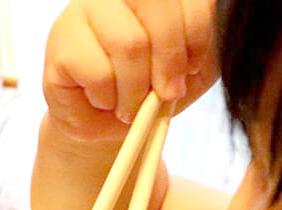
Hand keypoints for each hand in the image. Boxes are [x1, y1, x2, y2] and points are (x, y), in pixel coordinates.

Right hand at [44, 0, 218, 140]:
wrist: (111, 125)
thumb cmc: (157, 88)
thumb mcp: (198, 65)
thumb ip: (213, 37)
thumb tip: (219, 12)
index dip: (198, 36)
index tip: (192, 67)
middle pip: (158, 8)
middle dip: (169, 62)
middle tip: (167, 93)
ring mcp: (87, 7)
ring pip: (129, 44)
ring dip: (137, 91)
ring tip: (131, 105)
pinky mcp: (62, 39)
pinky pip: (98, 71)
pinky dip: (109, 99)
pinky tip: (104, 100)